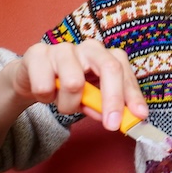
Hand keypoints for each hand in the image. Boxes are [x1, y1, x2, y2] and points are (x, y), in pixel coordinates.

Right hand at [15, 39, 148, 130]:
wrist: (32, 76)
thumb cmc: (68, 86)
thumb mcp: (91, 98)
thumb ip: (106, 106)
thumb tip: (120, 119)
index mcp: (107, 56)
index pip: (125, 74)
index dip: (133, 96)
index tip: (138, 116)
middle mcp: (89, 47)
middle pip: (109, 68)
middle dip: (112, 100)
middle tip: (111, 124)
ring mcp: (64, 48)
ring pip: (74, 83)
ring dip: (68, 104)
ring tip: (63, 102)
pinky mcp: (38, 53)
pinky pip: (44, 86)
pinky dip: (45, 98)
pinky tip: (45, 92)